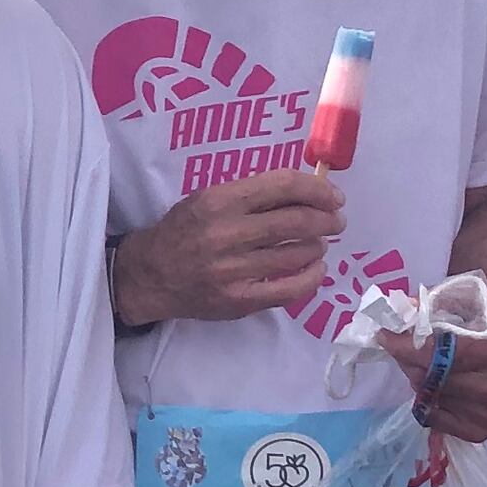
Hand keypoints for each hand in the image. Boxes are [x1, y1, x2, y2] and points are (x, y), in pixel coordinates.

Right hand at [113, 166, 346, 325]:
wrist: (150, 275)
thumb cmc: (184, 230)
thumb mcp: (208, 199)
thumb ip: (252, 195)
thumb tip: (306, 193)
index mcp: (219, 201)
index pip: (282, 186)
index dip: (317, 189)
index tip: (333, 196)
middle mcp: (226, 233)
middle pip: (296, 221)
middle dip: (326, 219)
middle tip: (336, 221)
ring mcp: (233, 270)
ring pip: (296, 254)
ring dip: (318, 246)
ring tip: (320, 243)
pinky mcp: (239, 300)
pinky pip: (289, 289)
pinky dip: (311, 277)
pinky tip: (315, 269)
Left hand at [377, 289, 486, 440]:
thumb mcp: (479, 298)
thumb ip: (438, 302)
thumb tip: (399, 309)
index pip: (437, 352)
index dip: (404, 344)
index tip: (385, 334)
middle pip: (427, 375)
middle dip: (407, 357)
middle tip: (405, 343)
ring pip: (427, 394)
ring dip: (416, 375)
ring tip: (428, 361)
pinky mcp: (481, 430)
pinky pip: (433, 417)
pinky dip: (426, 398)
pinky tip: (438, 383)